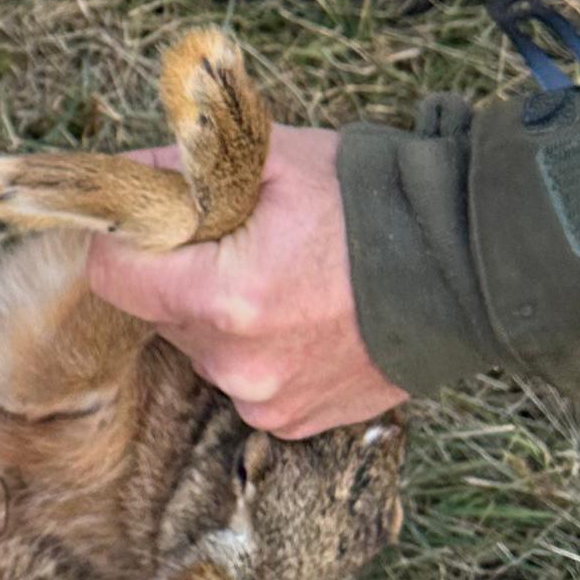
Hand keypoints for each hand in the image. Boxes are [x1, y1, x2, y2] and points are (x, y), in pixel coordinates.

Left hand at [83, 127, 406, 439]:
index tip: (151, 219)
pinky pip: (242, 377)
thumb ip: (184, 168)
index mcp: (224, 297)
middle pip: (157, 312)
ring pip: (199, 346)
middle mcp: (236, 362)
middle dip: (180, 272)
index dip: (125, 239)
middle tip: (236, 239)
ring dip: (218, 312)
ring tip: (282, 275)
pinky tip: (303, 314)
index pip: (113, 275)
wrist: (465, 266)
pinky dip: (256, 346)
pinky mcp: (293, 421)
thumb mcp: (272, 158)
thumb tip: (121, 173)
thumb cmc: (369, 203)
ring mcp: (266, 400)